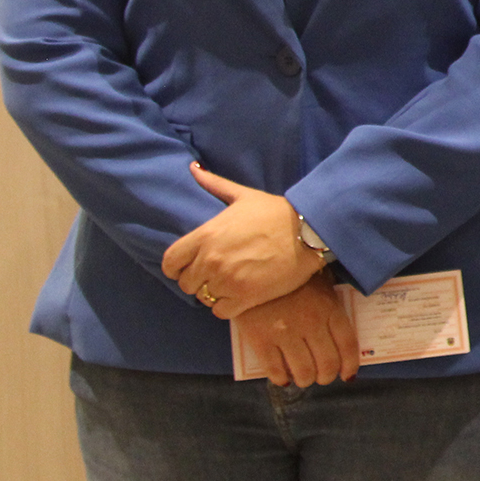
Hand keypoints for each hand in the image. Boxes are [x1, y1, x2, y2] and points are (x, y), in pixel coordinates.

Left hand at [159, 164, 320, 319]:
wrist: (309, 232)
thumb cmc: (275, 212)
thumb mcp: (243, 196)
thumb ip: (214, 185)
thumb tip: (192, 169)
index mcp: (205, 236)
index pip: (170, 263)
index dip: (176, 268)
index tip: (188, 267)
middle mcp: (211, 260)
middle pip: (186, 283)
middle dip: (198, 280)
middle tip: (216, 274)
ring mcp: (227, 281)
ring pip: (203, 298)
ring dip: (214, 292)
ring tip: (230, 283)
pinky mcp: (245, 297)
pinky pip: (220, 311)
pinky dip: (227, 306)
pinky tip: (239, 295)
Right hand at [233, 276, 359, 387]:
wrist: (250, 270)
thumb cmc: (290, 276)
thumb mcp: (320, 282)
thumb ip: (332, 303)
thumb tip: (340, 331)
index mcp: (329, 308)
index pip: (347, 344)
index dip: (350, 364)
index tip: (347, 374)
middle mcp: (310, 324)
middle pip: (327, 363)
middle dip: (327, 376)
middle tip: (322, 377)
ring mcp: (285, 333)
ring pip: (303, 372)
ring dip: (306, 380)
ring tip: (303, 378)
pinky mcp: (260, 340)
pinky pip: (275, 370)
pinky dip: (281, 379)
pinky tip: (283, 377)